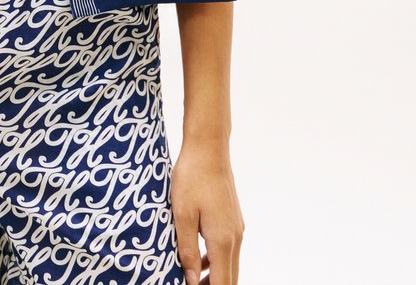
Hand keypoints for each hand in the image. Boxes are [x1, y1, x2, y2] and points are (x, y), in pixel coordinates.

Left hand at [170, 140, 243, 284]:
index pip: (223, 284)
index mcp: (222, 240)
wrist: (209, 148)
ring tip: (192, 280)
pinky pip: (228, 249)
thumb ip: (187, 250)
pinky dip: (216, 260)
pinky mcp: (233, 219)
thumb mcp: (182, 214)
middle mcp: (235, 238)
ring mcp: (236, 228)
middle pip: (230, 279)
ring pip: (230, 264)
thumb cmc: (192, 177)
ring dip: (215, 277)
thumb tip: (190, 281)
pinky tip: (199, 259)